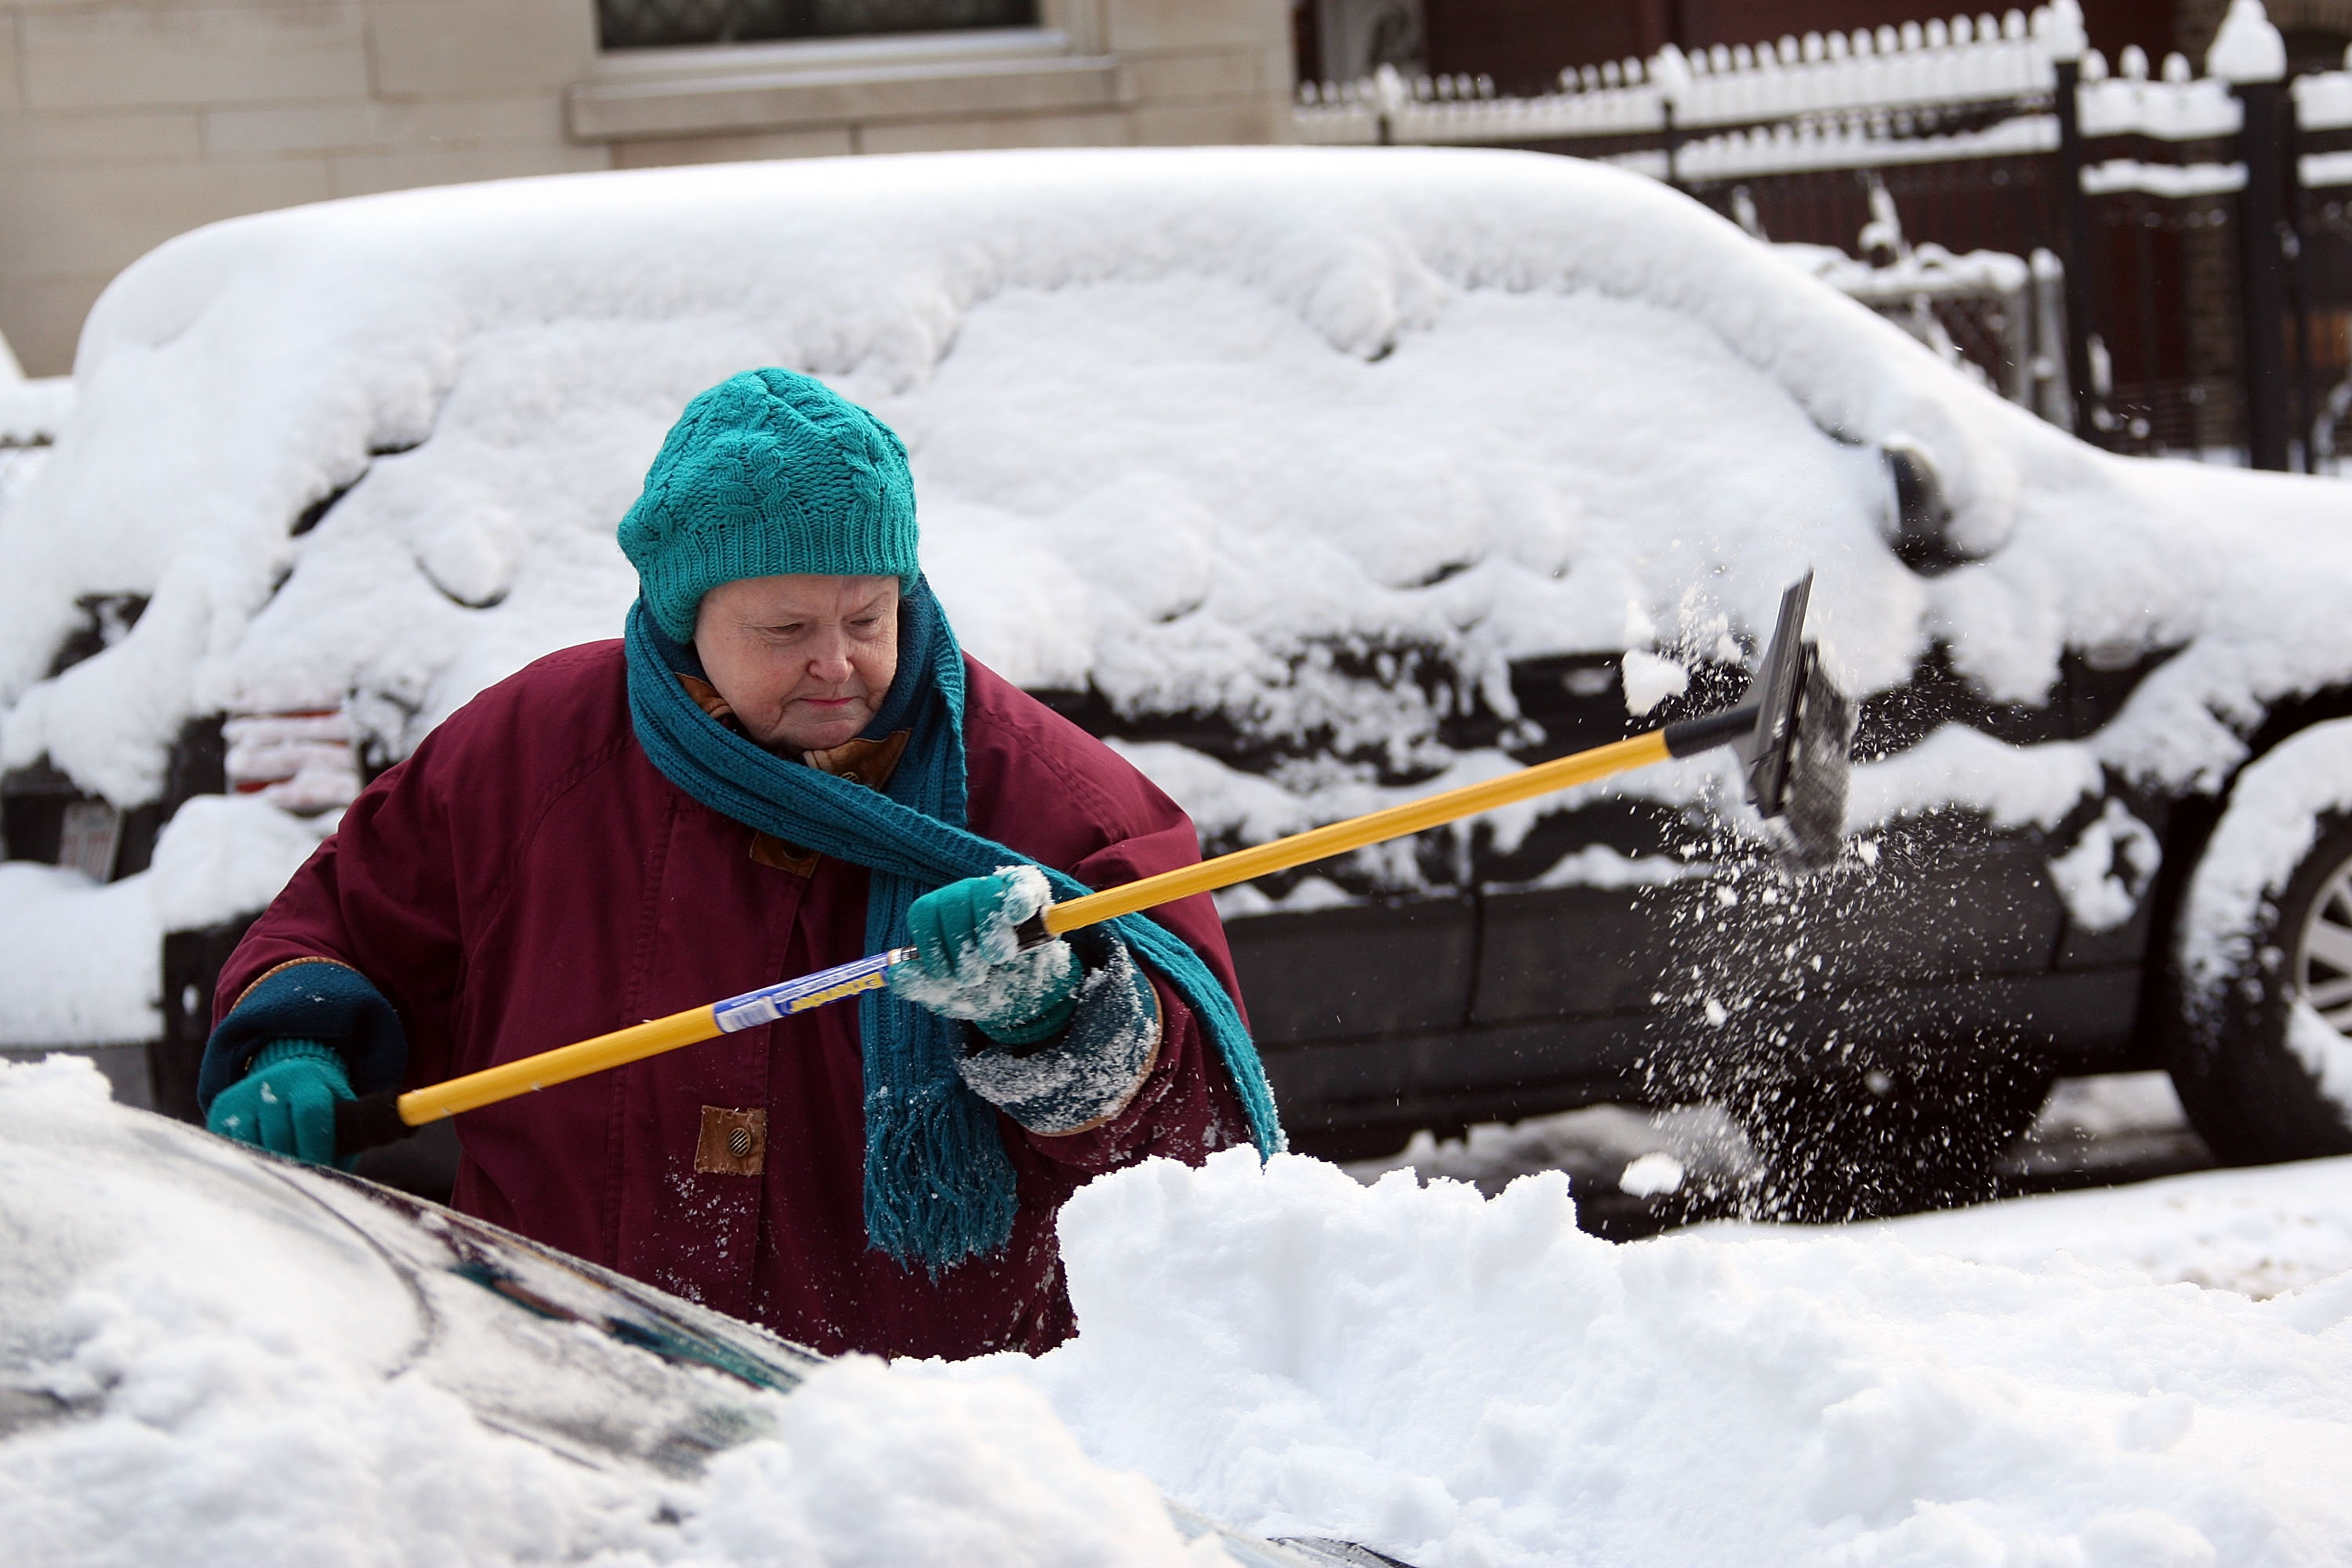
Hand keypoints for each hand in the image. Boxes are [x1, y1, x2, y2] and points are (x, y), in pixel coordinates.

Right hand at [205, 1039, 353, 1166]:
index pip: (310, 1112)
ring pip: (249, 1140)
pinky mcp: (223, 1107)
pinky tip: (261, 1167)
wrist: (287, 1081)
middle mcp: (273, 1082)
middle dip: (291, 1161)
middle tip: (300, 1182)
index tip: (321, 1169)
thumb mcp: (340, 1115)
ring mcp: (244, 1093)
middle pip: (278, 1132)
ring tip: (281, 1177)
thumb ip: (344, 1141)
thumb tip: (335, 1179)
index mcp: (308, 1080)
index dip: (315, 1146)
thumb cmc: (323, 1110)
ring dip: (266, 1164)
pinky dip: (244, 1159)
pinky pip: (228, 1142)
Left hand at [888, 866, 1080, 1044]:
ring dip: (989, 930)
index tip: (945, 976)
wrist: (1025, 998)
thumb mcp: (947, 996)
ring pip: (985, 893)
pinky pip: (1023, 885)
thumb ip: (920, 985)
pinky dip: (1018, 898)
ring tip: (998, 959)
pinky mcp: (1032, 894)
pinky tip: (1015, 915)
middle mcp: (967, 895)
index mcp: (941, 914)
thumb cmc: (981, 989)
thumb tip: (896, 973)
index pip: (925, 911)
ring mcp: (1000, 891)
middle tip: (974, 977)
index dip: (931, 946)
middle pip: (952, 902)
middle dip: (960, 945)